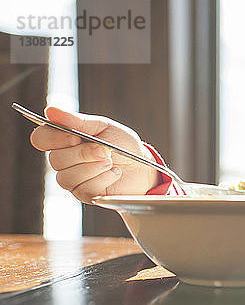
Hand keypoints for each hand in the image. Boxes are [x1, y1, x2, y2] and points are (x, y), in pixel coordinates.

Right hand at [30, 107, 160, 203]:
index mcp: (65, 140)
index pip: (40, 138)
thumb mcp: (104, 127)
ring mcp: (73, 179)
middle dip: (83, 154)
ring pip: (66, 177)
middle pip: (55, 160)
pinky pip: (84, 189)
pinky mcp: (85, 194)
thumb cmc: (123, 146)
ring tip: (110, 162)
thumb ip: (78, 121)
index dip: (54, 138)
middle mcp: (65, 160)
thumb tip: (51, 110)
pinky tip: (114, 173)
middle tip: (104, 150)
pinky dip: (103, 179)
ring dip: (93, 167)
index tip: (75, 137)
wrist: (143, 167)